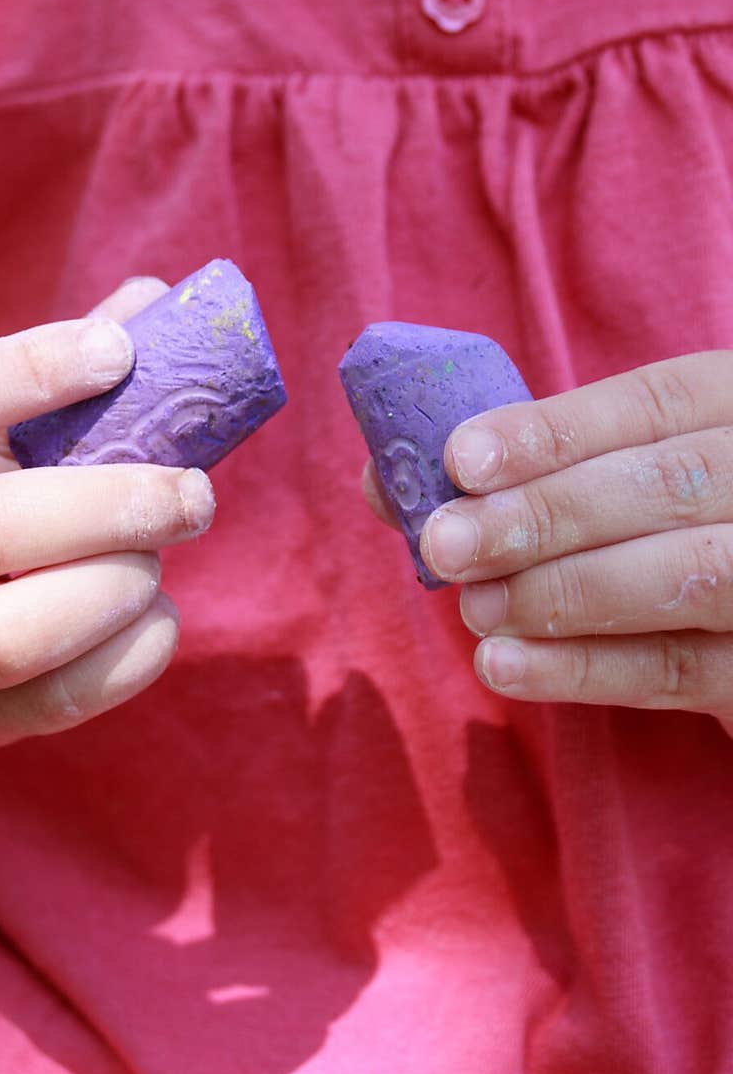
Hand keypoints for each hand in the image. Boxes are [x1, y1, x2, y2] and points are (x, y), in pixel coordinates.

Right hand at [0, 277, 214, 786]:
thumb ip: (46, 372)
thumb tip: (156, 302)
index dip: (20, 373)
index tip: (117, 352)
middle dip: (108, 506)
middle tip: (191, 493)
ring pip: (10, 636)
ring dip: (113, 588)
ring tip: (150, 558)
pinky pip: (55, 703)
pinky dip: (130, 657)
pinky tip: (153, 614)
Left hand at [364, 351, 732, 737]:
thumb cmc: (655, 533)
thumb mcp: (606, 478)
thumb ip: (510, 474)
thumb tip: (385, 479)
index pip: (653, 404)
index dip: (553, 431)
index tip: (459, 458)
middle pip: (668, 484)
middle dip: (543, 514)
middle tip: (444, 546)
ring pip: (687, 575)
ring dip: (562, 592)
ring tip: (474, 610)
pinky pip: (680, 669)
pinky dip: (586, 668)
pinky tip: (505, 666)